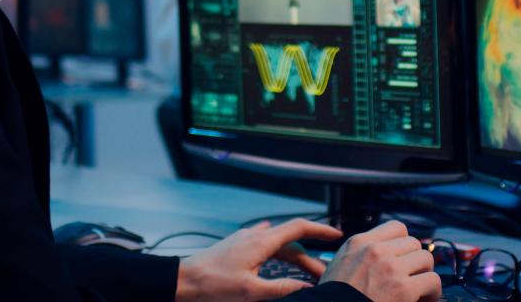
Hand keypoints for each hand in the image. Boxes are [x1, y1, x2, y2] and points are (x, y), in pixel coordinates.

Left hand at [176, 219, 338, 301]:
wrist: (183, 281)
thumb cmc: (213, 285)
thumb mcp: (252, 292)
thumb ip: (282, 287)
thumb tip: (307, 288)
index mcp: (261, 242)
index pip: (298, 228)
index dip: (320, 230)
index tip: (337, 235)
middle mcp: (254, 236)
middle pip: (291, 242)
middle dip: (310, 257)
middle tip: (324, 275)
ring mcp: (244, 239)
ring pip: (278, 245)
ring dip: (294, 256)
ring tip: (305, 272)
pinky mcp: (236, 246)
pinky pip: (264, 243)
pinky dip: (278, 249)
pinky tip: (276, 249)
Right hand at [320, 220, 441, 301]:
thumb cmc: (335, 298)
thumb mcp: (339, 266)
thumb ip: (360, 254)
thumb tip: (385, 253)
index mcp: (359, 243)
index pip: (396, 227)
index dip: (404, 243)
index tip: (404, 257)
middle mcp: (376, 251)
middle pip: (414, 243)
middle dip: (415, 261)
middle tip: (412, 276)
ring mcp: (391, 268)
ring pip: (426, 259)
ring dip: (425, 274)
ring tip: (420, 288)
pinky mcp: (404, 289)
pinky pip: (433, 280)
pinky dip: (433, 291)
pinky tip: (425, 299)